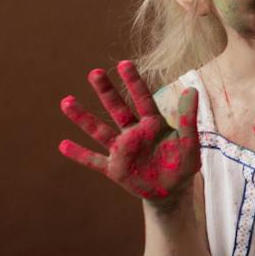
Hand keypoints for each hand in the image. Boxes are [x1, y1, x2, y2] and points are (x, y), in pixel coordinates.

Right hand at [58, 61, 198, 207]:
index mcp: (153, 125)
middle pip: (117, 109)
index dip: (134, 82)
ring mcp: (122, 150)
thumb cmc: (182, 165)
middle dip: (106, 91)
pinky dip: (79, 154)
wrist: (173, 192)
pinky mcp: (114, 169)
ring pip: (99, 131)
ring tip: (66, 101)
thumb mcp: (190, 143)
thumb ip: (187, 119)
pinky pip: (93, 160)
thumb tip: (191, 90)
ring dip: (83, 117)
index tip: (124, 63)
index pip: (142, 99)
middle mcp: (133, 133)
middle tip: (94, 73)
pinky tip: (63, 145)